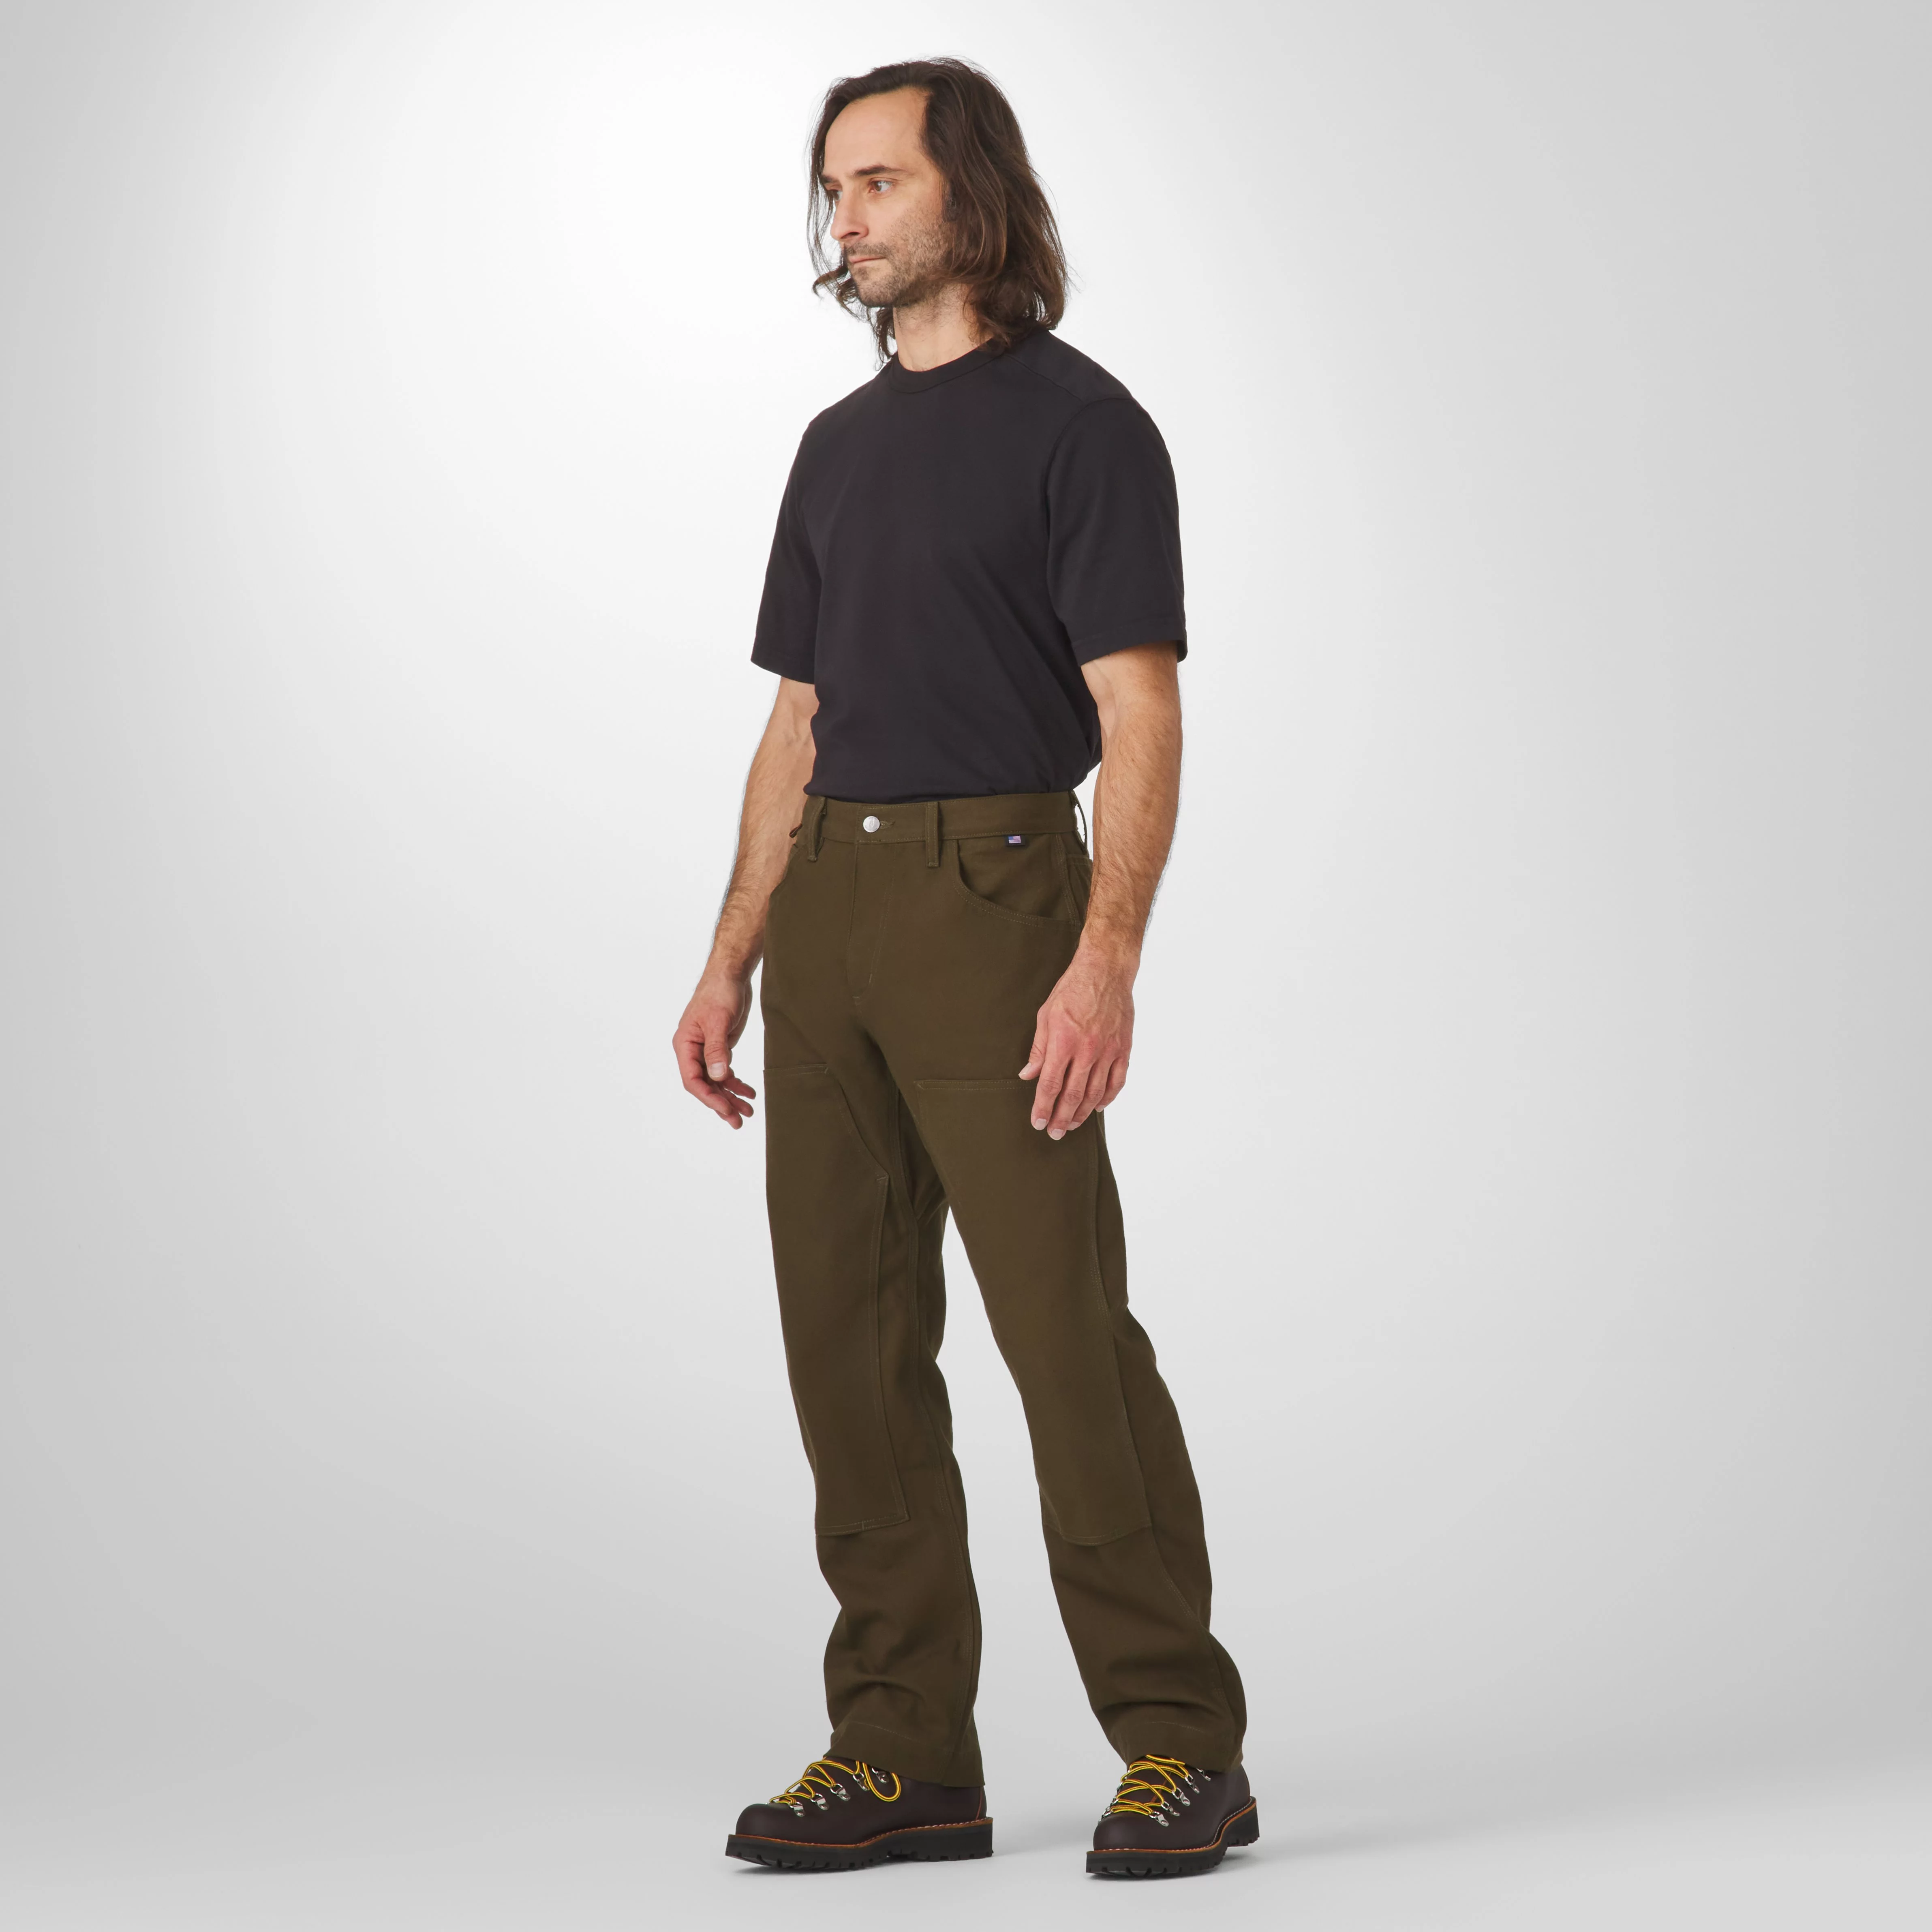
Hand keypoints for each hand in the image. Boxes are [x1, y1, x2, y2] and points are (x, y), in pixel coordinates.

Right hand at [673, 969, 757, 1127]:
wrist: (731, 974)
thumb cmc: (719, 992)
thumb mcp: (718, 1021)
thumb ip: (717, 1049)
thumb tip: (718, 1076)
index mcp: (685, 1045)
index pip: (692, 1080)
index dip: (708, 1097)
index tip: (725, 1109)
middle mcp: (693, 1051)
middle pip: (705, 1085)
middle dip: (721, 1103)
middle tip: (739, 1121)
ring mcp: (707, 1051)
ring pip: (717, 1081)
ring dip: (731, 1097)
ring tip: (748, 1112)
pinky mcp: (720, 1047)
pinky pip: (726, 1072)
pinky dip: (737, 1083)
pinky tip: (749, 1093)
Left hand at [1018, 944, 1134, 1137]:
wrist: (1106, 971)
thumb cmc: (1073, 989)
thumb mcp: (1045, 1015)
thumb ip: (1038, 1048)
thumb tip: (1028, 1075)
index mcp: (1064, 1041)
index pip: (1051, 1084)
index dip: (1043, 1107)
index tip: (1038, 1122)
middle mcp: (1087, 1050)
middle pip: (1072, 1094)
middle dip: (1061, 1118)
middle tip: (1054, 1133)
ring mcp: (1108, 1050)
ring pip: (1095, 1092)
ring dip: (1082, 1113)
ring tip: (1072, 1125)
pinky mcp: (1123, 1048)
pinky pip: (1117, 1080)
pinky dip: (1108, 1097)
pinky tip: (1098, 1107)